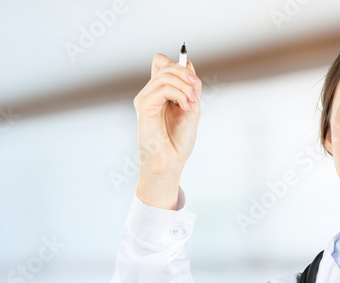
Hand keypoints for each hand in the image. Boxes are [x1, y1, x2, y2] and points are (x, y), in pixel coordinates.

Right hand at [132, 53, 202, 207]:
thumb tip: (189, 63)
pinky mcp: (144, 107)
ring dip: (184, 87)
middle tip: (195, 93)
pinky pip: (163, 88)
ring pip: (165, 75)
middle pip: (165, 65)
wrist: (170, 163)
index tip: (193, 82)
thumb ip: (191, 86)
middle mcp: (150, 94)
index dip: (179, 65)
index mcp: (159, 93)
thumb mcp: (192, 107)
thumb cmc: (178, 141)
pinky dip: (179, 95)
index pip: (161, 62)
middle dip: (185, 75)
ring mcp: (145, 100)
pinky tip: (185, 108)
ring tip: (191, 103)